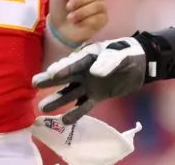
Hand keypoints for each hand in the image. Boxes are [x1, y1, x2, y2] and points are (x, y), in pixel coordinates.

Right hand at [33, 37, 148, 124]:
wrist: (140, 65)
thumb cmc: (127, 54)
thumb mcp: (120, 55)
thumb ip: (108, 62)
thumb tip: (94, 73)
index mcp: (88, 56)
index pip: (74, 63)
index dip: (64, 68)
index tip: (52, 73)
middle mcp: (84, 70)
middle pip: (65, 76)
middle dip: (50, 80)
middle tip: (34, 84)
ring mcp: (88, 84)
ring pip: (70, 92)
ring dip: (58, 99)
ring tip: (43, 107)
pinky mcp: (96, 96)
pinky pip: (83, 105)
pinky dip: (75, 113)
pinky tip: (65, 121)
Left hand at [48, 0, 106, 45]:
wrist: (59, 27)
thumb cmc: (60, 8)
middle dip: (80, 0)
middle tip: (68, 7)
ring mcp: (101, 8)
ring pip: (98, 5)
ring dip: (82, 12)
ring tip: (70, 18)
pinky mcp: (103, 20)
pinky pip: (99, 18)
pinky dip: (86, 21)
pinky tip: (77, 23)